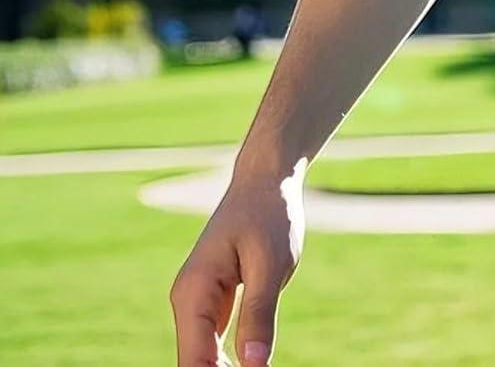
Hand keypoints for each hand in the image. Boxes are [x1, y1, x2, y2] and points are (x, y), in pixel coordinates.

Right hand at [169, 166, 304, 365]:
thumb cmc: (269, 216)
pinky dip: (230, 359)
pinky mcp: (213, 302)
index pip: (195, 360)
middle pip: (195, 363)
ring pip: (204, 357)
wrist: (265, 181)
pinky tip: (253, 364)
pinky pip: (215, 342)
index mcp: (193, 292)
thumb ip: (259, 314)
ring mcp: (198, 303)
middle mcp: (187, 301)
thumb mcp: (271, 264)